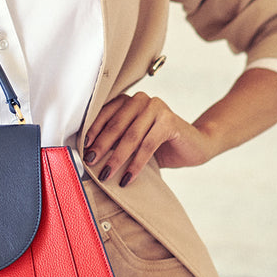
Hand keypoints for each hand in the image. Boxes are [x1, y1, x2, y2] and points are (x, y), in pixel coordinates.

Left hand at [83, 91, 214, 186]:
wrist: (193, 145)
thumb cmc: (159, 144)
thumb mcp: (133, 141)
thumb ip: (115, 140)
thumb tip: (88, 155)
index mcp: (128, 101)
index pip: (104, 114)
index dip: (92, 132)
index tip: (82, 149)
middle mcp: (141, 99)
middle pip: (115, 125)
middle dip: (101, 146)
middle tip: (90, 164)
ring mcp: (156, 107)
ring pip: (130, 136)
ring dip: (117, 158)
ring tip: (107, 175)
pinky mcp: (169, 121)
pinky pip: (147, 145)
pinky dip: (136, 163)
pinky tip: (128, 177)